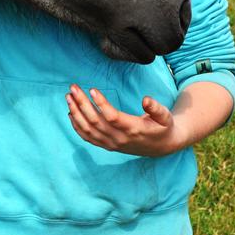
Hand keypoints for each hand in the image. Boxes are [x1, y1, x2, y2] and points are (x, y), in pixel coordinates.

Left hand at [65, 84, 187, 156]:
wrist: (162, 146)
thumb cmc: (163, 127)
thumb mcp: (165, 116)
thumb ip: (156, 108)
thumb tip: (145, 99)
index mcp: (133, 129)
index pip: (112, 117)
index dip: (101, 104)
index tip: (92, 89)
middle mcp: (120, 138)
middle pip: (95, 122)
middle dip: (82, 104)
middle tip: (73, 88)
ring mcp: (112, 144)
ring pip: (88, 130)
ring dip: (76, 113)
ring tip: (69, 97)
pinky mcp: (108, 146)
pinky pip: (88, 138)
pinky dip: (77, 126)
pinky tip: (71, 113)